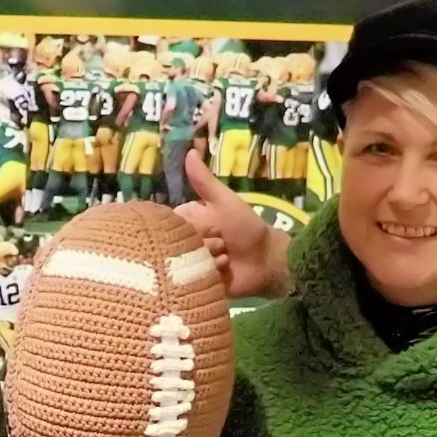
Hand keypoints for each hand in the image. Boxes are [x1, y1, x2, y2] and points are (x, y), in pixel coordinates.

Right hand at [175, 146, 291, 299]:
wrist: (266, 258)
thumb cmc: (246, 227)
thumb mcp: (224, 201)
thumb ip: (204, 181)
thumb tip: (189, 153)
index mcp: (186, 221)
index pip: (169, 224)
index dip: (188, 227)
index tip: (205, 228)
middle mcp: (183, 243)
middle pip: (176, 245)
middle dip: (202, 243)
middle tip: (221, 242)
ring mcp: (189, 264)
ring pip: (185, 262)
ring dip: (209, 259)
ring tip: (226, 258)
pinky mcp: (196, 283)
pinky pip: (192, 279)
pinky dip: (210, 274)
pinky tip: (225, 271)